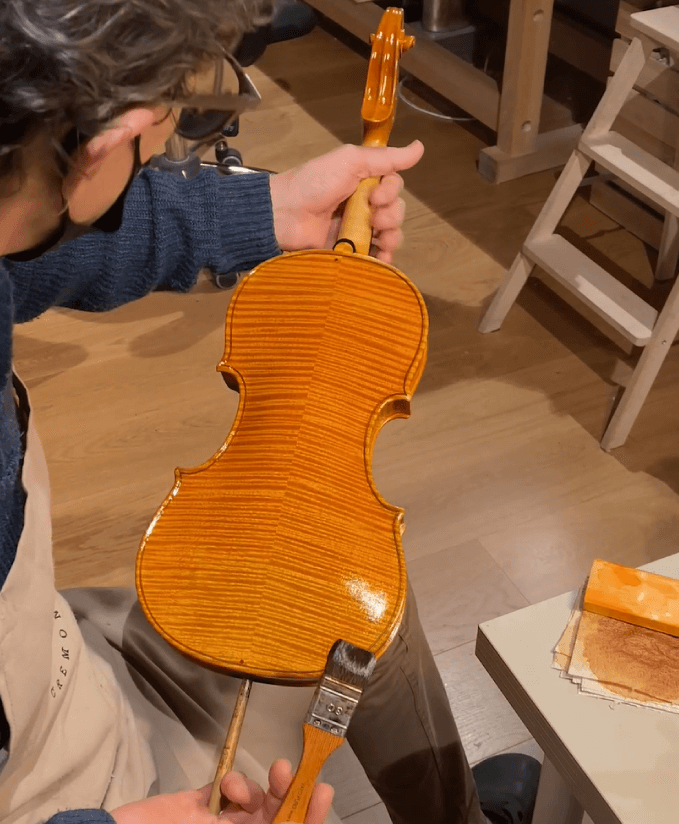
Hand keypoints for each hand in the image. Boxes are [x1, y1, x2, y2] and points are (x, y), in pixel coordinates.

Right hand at [110, 758, 332, 823]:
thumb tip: (286, 822)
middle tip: (284, 772)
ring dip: (257, 789)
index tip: (321, 792)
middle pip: (276, 816)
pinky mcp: (199, 807)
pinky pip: (227, 789)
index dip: (308, 818)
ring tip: (241, 791)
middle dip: (286, 794)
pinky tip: (223, 788)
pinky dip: (231, 783)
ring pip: (256, 801)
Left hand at [269, 141, 423, 263]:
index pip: (394, 188)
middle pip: (395, 212)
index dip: (391, 192)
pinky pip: (375, 257)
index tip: (375, 196)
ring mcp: (356, 230)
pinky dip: (383, 258)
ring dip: (392, 236)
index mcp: (363, 182)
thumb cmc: (314, 184)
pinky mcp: (349, 252)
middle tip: (374, 217)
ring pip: (389, 235)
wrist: (284, 215)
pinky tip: (382, 258)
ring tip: (380, 238)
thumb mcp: (349, 161)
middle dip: (392, 215)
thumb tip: (420, 147)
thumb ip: (385, 157)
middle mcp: (363, 205)